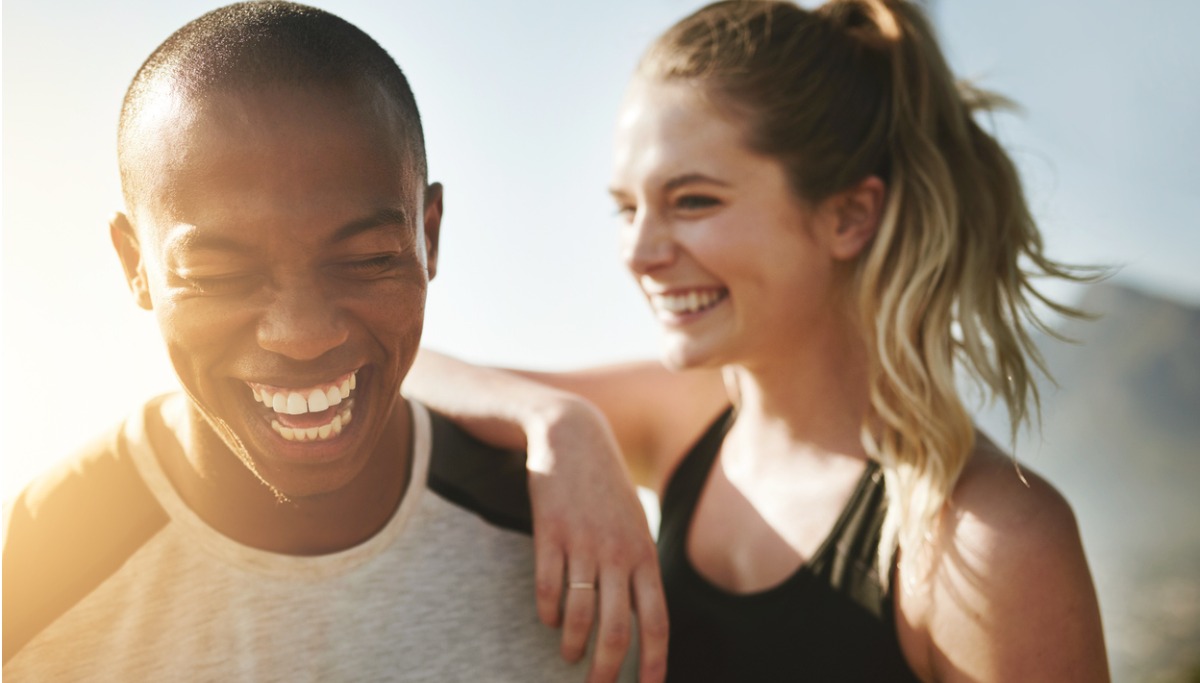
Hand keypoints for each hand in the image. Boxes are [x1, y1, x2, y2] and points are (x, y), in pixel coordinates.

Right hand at [525, 399, 667, 682]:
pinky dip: (546, 610)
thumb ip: (638, 568)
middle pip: (618, 629)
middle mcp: (618, 554)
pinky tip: (546, 619)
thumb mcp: (634, 526)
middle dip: (608, 670)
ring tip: (568, 656)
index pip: (657, 621)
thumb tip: (641, 617)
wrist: (574, 437)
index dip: (655, 662)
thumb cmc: (606, 488)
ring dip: (573, 644)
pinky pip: (548, 585)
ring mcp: (584, 543)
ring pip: (581, 613)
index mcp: (644, 555)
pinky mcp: (550, 532)